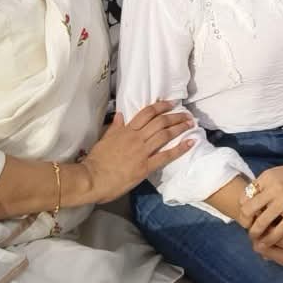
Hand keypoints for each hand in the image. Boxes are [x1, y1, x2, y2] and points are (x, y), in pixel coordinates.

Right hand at [81, 101, 196, 201]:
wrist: (91, 178)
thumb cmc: (95, 161)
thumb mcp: (104, 140)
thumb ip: (114, 128)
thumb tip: (120, 115)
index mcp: (126, 130)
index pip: (147, 113)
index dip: (161, 106)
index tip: (171, 103)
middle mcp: (136, 138)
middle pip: (160, 122)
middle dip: (175, 116)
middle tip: (186, 114)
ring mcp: (142, 152)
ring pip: (165, 135)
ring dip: (180, 127)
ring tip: (191, 124)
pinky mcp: (145, 167)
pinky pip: (166, 156)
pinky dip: (179, 149)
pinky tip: (190, 143)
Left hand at [242, 149, 282, 242]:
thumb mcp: (276, 174)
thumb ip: (263, 187)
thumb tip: (247, 205)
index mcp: (266, 177)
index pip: (244, 198)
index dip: (244, 210)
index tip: (249, 216)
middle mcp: (274, 187)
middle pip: (248, 211)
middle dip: (246, 223)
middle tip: (249, 229)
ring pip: (261, 223)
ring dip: (256, 234)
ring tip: (257, 238)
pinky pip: (279, 230)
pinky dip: (272, 239)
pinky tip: (270, 241)